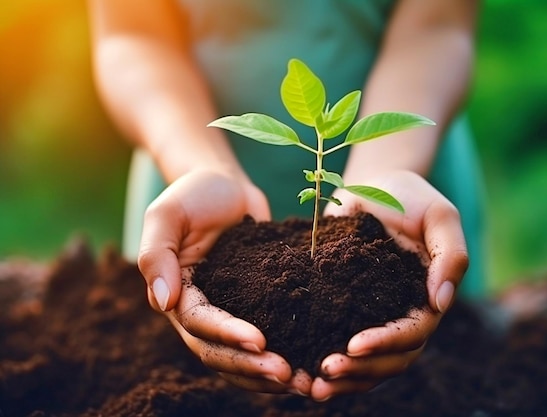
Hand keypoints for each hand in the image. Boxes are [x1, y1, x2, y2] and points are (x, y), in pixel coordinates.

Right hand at [137, 169, 311, 394]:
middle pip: (221, 351)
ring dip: (269, 373)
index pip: (199, 324)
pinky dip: (287, 352)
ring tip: (305, 382)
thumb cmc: (194, 195)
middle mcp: (202, 311)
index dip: (227, 336)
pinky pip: (270, 335)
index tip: (260, 342)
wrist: (225, 185)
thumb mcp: (167, 214)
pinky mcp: (258, 305)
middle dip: (252, 366)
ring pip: (244, 355)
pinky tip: (313, 362)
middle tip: (288, 374)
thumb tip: (162, 301)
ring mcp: (231, 311)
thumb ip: (156, 254)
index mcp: (177, 294)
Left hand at [314, 169, 468, 399]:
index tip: (353, 345)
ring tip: (311, 385)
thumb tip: (440, 302)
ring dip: (343, 378)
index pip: (412, 334)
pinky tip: (300, 366)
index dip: (386, 343)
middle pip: (389, 360)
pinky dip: (323, 357)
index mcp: (426, 298)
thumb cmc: (409, 197)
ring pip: (366, 363)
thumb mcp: (439, 215)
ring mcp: (373, 316)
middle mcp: (401, 314)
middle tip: (324, 372)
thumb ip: (451, 255)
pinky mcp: (345, 309)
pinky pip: (338, 342)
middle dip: (359, 371)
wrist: (372, 186)